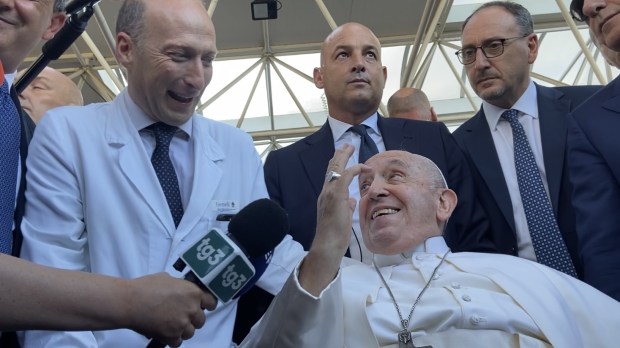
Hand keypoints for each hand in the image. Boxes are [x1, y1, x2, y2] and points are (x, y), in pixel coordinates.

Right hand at [124, 273, 214, 346]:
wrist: (129, 302)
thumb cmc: (145, 288)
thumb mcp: (168, 279)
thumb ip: (181, 286)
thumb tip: (183, 290)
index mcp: (193, 292)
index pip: (211, 302)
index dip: (206, 305)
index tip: (203, 306)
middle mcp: (191, 308)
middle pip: (201, 320)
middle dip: (192, 319)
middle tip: (180, 315)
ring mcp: (182, 324)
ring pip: (190, 332)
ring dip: (183, 330)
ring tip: (170, 323)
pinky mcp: (172, 336)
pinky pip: (178, 342)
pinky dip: (172, 339)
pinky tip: (165, 331)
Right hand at [299, 144, 364, 294]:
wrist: (327, 245)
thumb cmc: (334, 236)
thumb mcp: (342, 218)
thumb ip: (346, 207)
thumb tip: (353, 200)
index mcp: (326, 197)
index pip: (331, 176)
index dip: (337, 164)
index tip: (344, 155)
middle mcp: (325, 192)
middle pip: (330, 167)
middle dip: (339, 154)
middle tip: (347, 145)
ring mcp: (329, 193)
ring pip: (335, 168)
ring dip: (344, 156)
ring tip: (351, 147)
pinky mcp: (336, 196)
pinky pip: (345, 176)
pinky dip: (354, 169)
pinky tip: (363, 167)